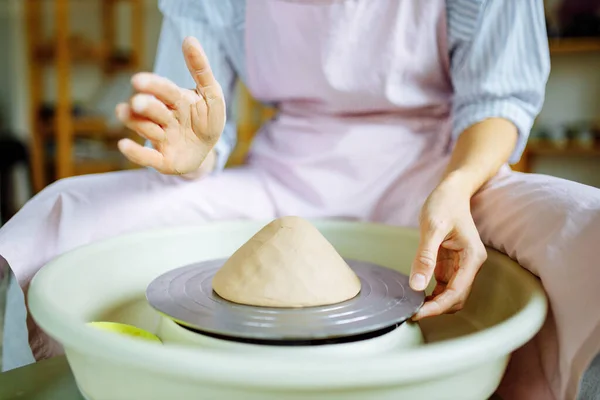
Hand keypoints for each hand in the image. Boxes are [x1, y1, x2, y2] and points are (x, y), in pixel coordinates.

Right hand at [116, 36, 224, 174]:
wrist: (207, 150)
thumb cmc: (208, 119)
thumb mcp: (211, 94)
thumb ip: (201, 70)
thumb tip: (189, 38)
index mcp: (175, 100)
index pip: (164, 90)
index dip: (152, 86)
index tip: (138, 81)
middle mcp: (164, 118)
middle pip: (152, 109)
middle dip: (145, 106)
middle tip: (139, 103)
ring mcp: (161, 139)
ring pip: (146, 130)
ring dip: (139, 125)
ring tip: (128, 115)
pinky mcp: (162, 161)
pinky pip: (147, 158)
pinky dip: (135, 153)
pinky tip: (123, 145)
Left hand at [409, 176, 486, 319]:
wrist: (452, 190)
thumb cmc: (444, 204)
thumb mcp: (432, 227)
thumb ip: (425, 257)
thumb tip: (417, 286)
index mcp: (472, 258)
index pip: (456, 293)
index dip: (437, 307)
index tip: (416, 313)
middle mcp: (470, 264)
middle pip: (456, 299)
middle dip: (435, 308)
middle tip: (410, 311)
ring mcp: (461, 265)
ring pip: (450, 294)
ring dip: (434, 303)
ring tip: (411, 305)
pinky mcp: (451, 263)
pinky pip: (443, 285)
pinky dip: (432, 292)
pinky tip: (416, 293)